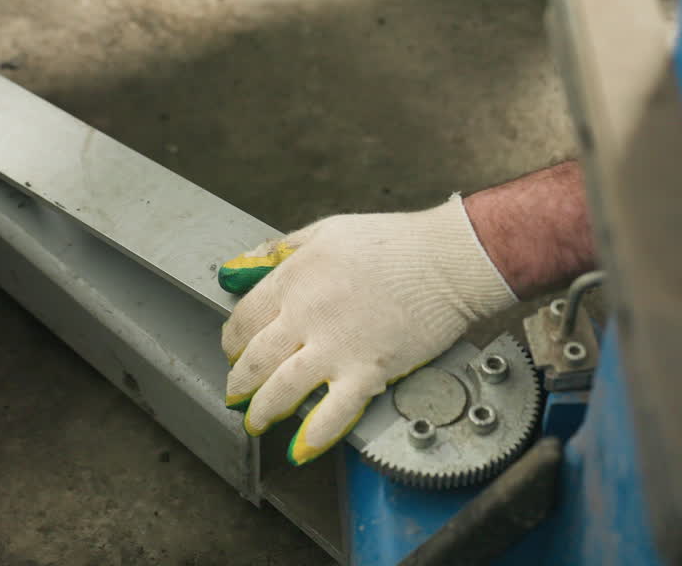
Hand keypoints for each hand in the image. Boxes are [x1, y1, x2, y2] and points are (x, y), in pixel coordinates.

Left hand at [217, 195, 515, 464]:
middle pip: (256, 359)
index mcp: (294, 280)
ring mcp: (336, 347)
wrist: (448, 260)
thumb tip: (236, 267)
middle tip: (237, 394)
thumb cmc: (394, 242)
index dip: (233, 341)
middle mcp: (307, 316)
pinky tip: (300, 449)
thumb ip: (277, 251)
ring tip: (257, 422)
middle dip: (240, 381)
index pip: (245, 319)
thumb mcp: (324, 231)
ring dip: (264, 410)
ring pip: (283, 389)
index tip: (234, 351)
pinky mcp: (368, 371)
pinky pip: (334, 411)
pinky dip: (314, 435)